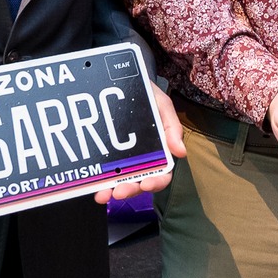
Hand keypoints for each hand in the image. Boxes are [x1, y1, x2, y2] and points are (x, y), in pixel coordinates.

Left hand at [92, 81, 184, 203]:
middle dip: (130, 190)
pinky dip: (100, 185)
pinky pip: (104, 175)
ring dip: (113, 191)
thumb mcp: (162, 105)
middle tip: (119, 192)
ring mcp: (124, 160)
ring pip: (121, 182)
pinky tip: (95, 188)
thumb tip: (181, 153)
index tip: (146, 184)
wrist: (123, 82)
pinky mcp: (106, 158)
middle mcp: (143, 160)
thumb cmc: (147, 95)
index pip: (162, 174)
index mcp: (160, 151)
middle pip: (139, 183)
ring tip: (104, 195)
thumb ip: (172, 127)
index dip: (156, 182)